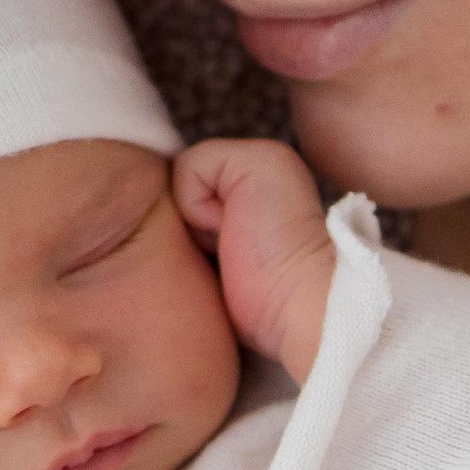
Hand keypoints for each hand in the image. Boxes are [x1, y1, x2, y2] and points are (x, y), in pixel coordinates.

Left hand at [175, 138, 336, 369]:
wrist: (306, 311)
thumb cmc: (267, 310)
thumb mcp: (223, 268)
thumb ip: (202, 236)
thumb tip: (162, 233)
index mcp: (258, 194)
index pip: (187, 194)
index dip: (189, 235)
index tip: (227, 264)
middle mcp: (261, 169)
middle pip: (179, 186)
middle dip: (188, 229)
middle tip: (229, 257)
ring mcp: (262, 158)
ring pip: (181, 177)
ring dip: (195, 223)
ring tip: (234, 247)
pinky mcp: (256, 158)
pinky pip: (187, 169)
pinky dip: (197, 210)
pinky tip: (233, 234)